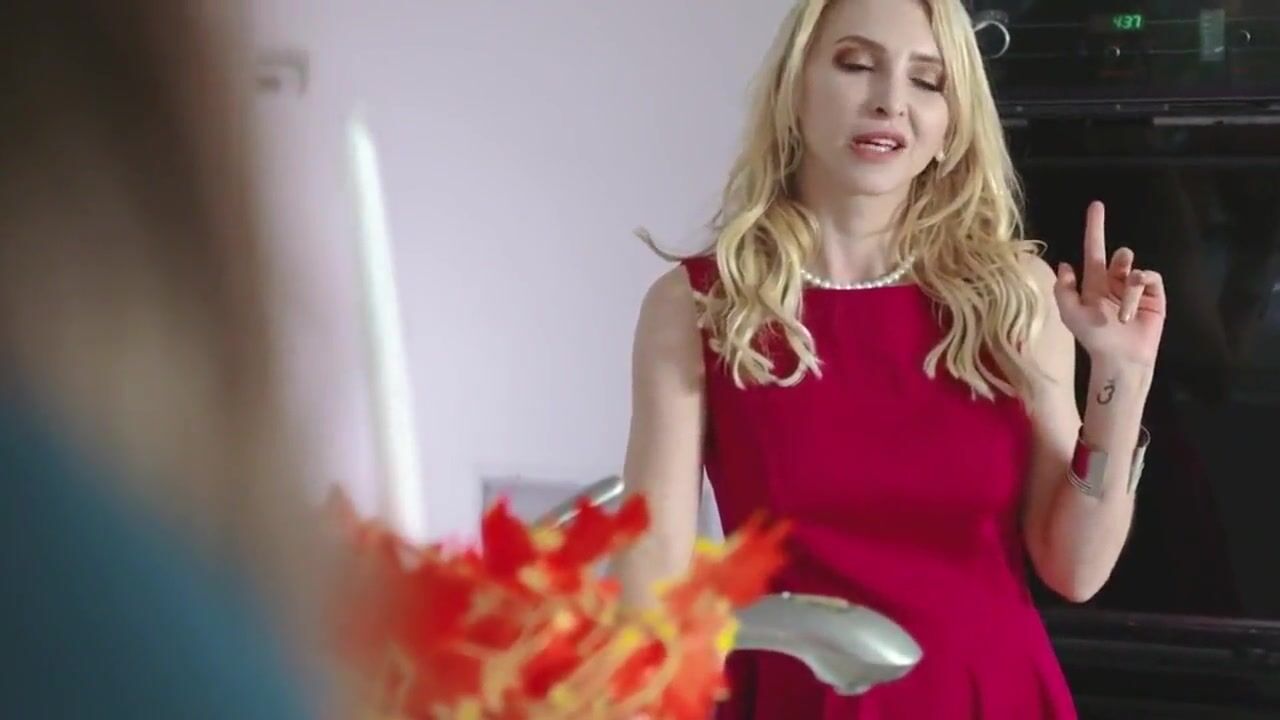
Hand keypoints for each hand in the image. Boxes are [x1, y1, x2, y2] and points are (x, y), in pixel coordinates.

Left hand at [1054, 201, 1165, 367]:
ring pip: (1133, 266)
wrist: (1120, 357)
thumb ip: (1064, 289)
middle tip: (1114, 278)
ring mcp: (1136, 288)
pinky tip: (1131, 311)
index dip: (1095, 228)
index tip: (1096, 205)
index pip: (1094, 249)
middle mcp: (1115, 281)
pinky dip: (1138, 291)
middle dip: (1117, 261)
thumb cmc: (1093, 337)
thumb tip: (1065, 264)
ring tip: (1120, 315)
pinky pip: (1148, 277)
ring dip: (1125, 288)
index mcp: (1094, 282)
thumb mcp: (1070, 314)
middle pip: (1119, 254)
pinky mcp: (1154, 294)